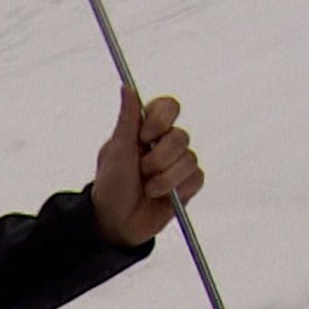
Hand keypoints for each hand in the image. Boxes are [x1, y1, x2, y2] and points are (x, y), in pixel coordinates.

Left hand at [91, 87, 204, 247]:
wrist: (116, 222)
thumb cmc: (112, 184)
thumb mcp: (116, 151)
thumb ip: (127, 119)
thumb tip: (127, 86)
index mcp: (147, 129)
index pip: (169, 106)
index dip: (160, 120)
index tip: (144, 136)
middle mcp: (165, 143)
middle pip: (181, 136)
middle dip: (159, 158)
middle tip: (142, 170)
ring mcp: (178, 164)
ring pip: (190, 159)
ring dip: (165, 178)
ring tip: (148, 189)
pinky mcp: (188, 185)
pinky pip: (196, 178)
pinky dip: (178, 188)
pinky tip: (161, 196)